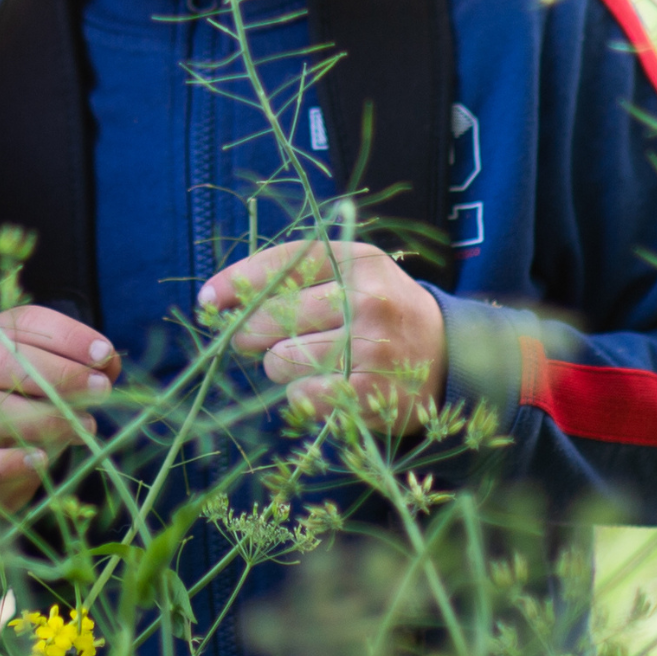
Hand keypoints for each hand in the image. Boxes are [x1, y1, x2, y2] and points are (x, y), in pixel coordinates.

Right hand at [0, 307, 118, 509]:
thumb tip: (109, 362)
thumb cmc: (22, 409)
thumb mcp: (50, 381)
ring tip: (85, 426)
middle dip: (60, 374)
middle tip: (101, 389)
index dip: (68, 337)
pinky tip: (41, 459)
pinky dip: (14, 460)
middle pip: (4, 361)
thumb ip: (80, 367)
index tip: (104, 353)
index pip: (25, 324)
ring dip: (47, 417)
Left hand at [199, 239, 442, 428]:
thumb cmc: (381, 312)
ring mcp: (370, 346)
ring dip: (283, 366)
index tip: (208, 299)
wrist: (448, 356)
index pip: (285, 262)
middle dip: (256, 334)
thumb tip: (216, 299)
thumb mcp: (351, 274)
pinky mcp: (369, 391)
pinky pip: (301, 396)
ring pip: (280, 360)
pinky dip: (302, 395)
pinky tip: (325, 386)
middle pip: (271, 318)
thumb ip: (292, 278)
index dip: (239, 281)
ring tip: (315, 362)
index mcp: (357, 259)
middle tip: (272, 341)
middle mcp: (365, 297)